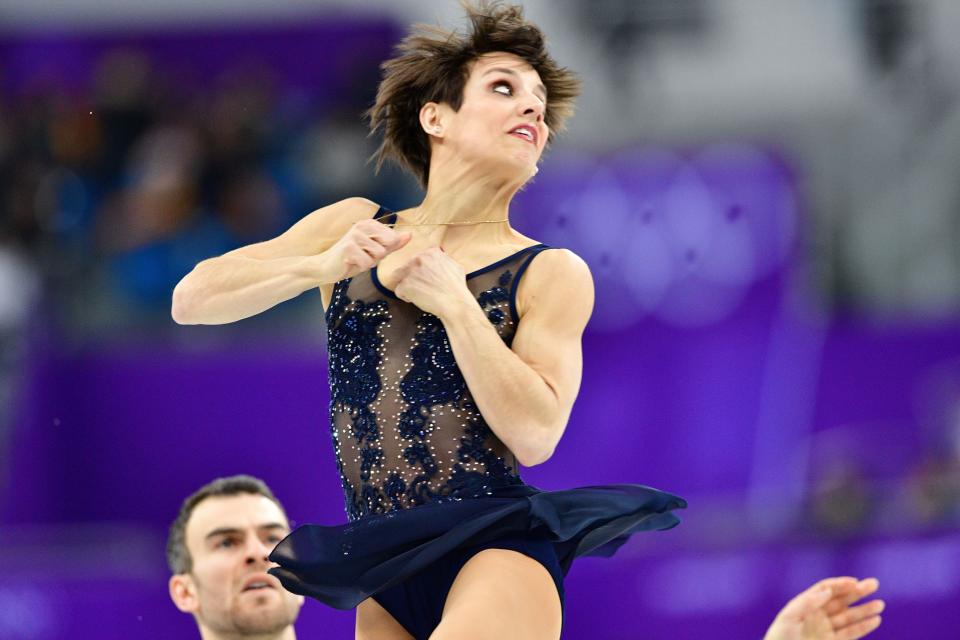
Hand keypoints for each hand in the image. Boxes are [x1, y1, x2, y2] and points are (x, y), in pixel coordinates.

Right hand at [325, 218, 411, 281]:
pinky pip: (368, 263)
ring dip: (369, 262)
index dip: (385, 250)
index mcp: (370, 224)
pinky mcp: (349, 247)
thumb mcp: (375, 250)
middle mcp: (363, 225)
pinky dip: (361, 267)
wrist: (327, 267)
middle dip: (379, 256)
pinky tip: (351, 263)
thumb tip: (410, 235)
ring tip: (357, 259)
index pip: (393, 238)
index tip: (370, 251)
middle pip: (388, 245)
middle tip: (364, 256)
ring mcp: (355, 235)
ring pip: (379, 254)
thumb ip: (393, 243)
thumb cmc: (353, 259)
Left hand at [392, 246, 472, 317]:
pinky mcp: (405, 285)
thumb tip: (441, 256)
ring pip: (398, 276)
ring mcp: (410, 271)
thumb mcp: (455, 266)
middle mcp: (419, 259)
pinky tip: (416, 299)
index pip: (418, 258)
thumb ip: (444, 259)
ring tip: (416, 292)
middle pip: (406, 266)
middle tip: (423, 286)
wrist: (455, 302)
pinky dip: (405, 296)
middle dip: (412, 277)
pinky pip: (398, 290)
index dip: (420, 268)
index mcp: (430, 252)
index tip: (424, 276)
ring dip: (405, 284)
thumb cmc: (456, 288)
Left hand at [763, 577, 882, 639]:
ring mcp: (826, 629)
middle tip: (874, 584)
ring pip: (848, 616)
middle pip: (840, 599)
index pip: (826, 589)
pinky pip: (851, 633)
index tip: (855, 582)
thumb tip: (827, 591)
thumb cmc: (780, 637)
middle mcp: (818, 614)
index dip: (840, 584)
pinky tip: (875, 620)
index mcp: (806, 604)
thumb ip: (808, 603)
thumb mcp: (789, 617)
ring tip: (880, 604)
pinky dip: (863, 627)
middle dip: (857, 592)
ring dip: (864, 610)